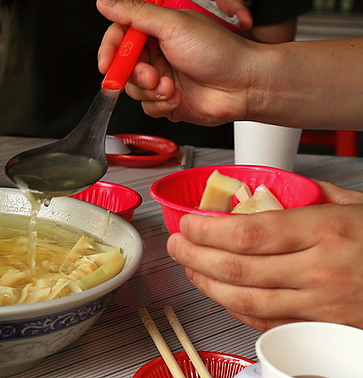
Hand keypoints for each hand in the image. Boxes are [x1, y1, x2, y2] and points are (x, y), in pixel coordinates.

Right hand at [96, 0, 263, 125]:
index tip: (107, 63)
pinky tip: (178, 97)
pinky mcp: (167, 100)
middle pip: (123, 66)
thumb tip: (105, 3)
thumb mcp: (174, 25)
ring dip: (150, 90)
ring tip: (171, 86)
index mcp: (157, 30)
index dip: (110, 50)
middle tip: (152, 75)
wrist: (243, 85)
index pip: (120, 36)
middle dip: (135, 74)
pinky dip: (160, 104)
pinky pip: (147, 107)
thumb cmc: (219, 51)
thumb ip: (136, 14)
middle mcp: (157, 53)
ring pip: (133, 89)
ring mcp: (162, 78)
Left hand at [167, 181, 362, 330]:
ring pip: (245, 301)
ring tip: (189, 269)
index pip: (248, 234)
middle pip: (238, 269)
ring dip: (208, 285)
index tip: (187, 224)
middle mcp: (320, 270)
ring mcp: (321, 305)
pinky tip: (220, 293)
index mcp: (326, 231)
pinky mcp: (322, 329)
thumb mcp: (356, 203)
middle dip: (195, 257)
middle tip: (176, 246)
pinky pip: (266, 323)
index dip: (206, 231)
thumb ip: (309, 195)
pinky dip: (235, 308)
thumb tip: (266, 191)